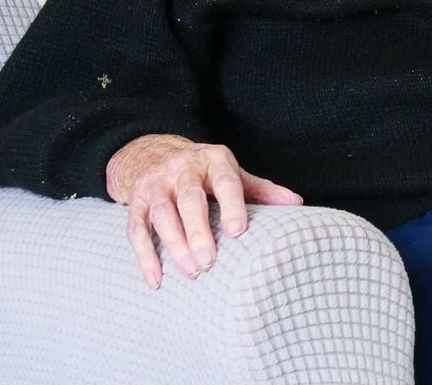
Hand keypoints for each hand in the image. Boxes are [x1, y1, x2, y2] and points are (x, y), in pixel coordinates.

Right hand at [106, 133, 304, 288]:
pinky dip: (144, 255)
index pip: (226, 182)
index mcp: (214, 161)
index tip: (238, 232)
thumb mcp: (232, 172)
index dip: (232, 205)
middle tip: (209, 262)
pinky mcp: (135, 201)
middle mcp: (183, 169)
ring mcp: (157, 184)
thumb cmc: (204, 171)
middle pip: (190, 199)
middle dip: (199, 231)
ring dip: (174, 244)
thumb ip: (260, 189)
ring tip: (190, 272)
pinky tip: (156, 279)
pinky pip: (136, 228)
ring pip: (162, 214)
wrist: (152, 152)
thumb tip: (296, 203)